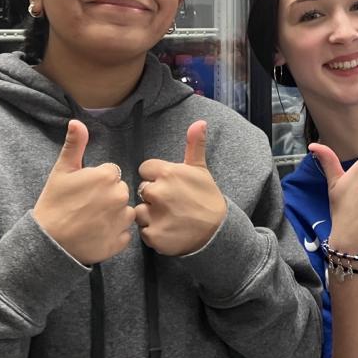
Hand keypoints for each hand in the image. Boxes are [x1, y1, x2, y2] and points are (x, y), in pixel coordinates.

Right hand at [33, 120, 134, 264]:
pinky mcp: (121, 241)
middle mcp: (120, 196)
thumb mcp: (61, 171)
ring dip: (113, 216)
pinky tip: (97, 234)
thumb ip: (74, 145)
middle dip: (107, 197)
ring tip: (91, 221)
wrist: (48, 242)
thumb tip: (77, 121)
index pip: (110, 174)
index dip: (96, 182)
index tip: (83, 192)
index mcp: (108, 176)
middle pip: (119, 191)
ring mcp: (122, 220)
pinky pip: (124, 233)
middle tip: (86, 207)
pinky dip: (113, 234)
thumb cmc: (54, 204)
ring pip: (125, 212)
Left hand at [135, 121, 227, 255]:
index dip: (155, 177)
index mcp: (168, 173)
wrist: (217, 230)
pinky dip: (153, 232)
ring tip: (168, 217)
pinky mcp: (153, 235)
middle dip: (153, 196)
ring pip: (139, 211)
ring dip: (150, 215)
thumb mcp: (201, 169)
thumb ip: (194, 145)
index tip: (169, 185)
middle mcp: (159, 192)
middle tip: (171, 203)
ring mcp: (155, 215)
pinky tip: (167, 230)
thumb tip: (200, 121)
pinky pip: (143, 231)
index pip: (145, 169)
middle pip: (141, 190)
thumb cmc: (207, 197)